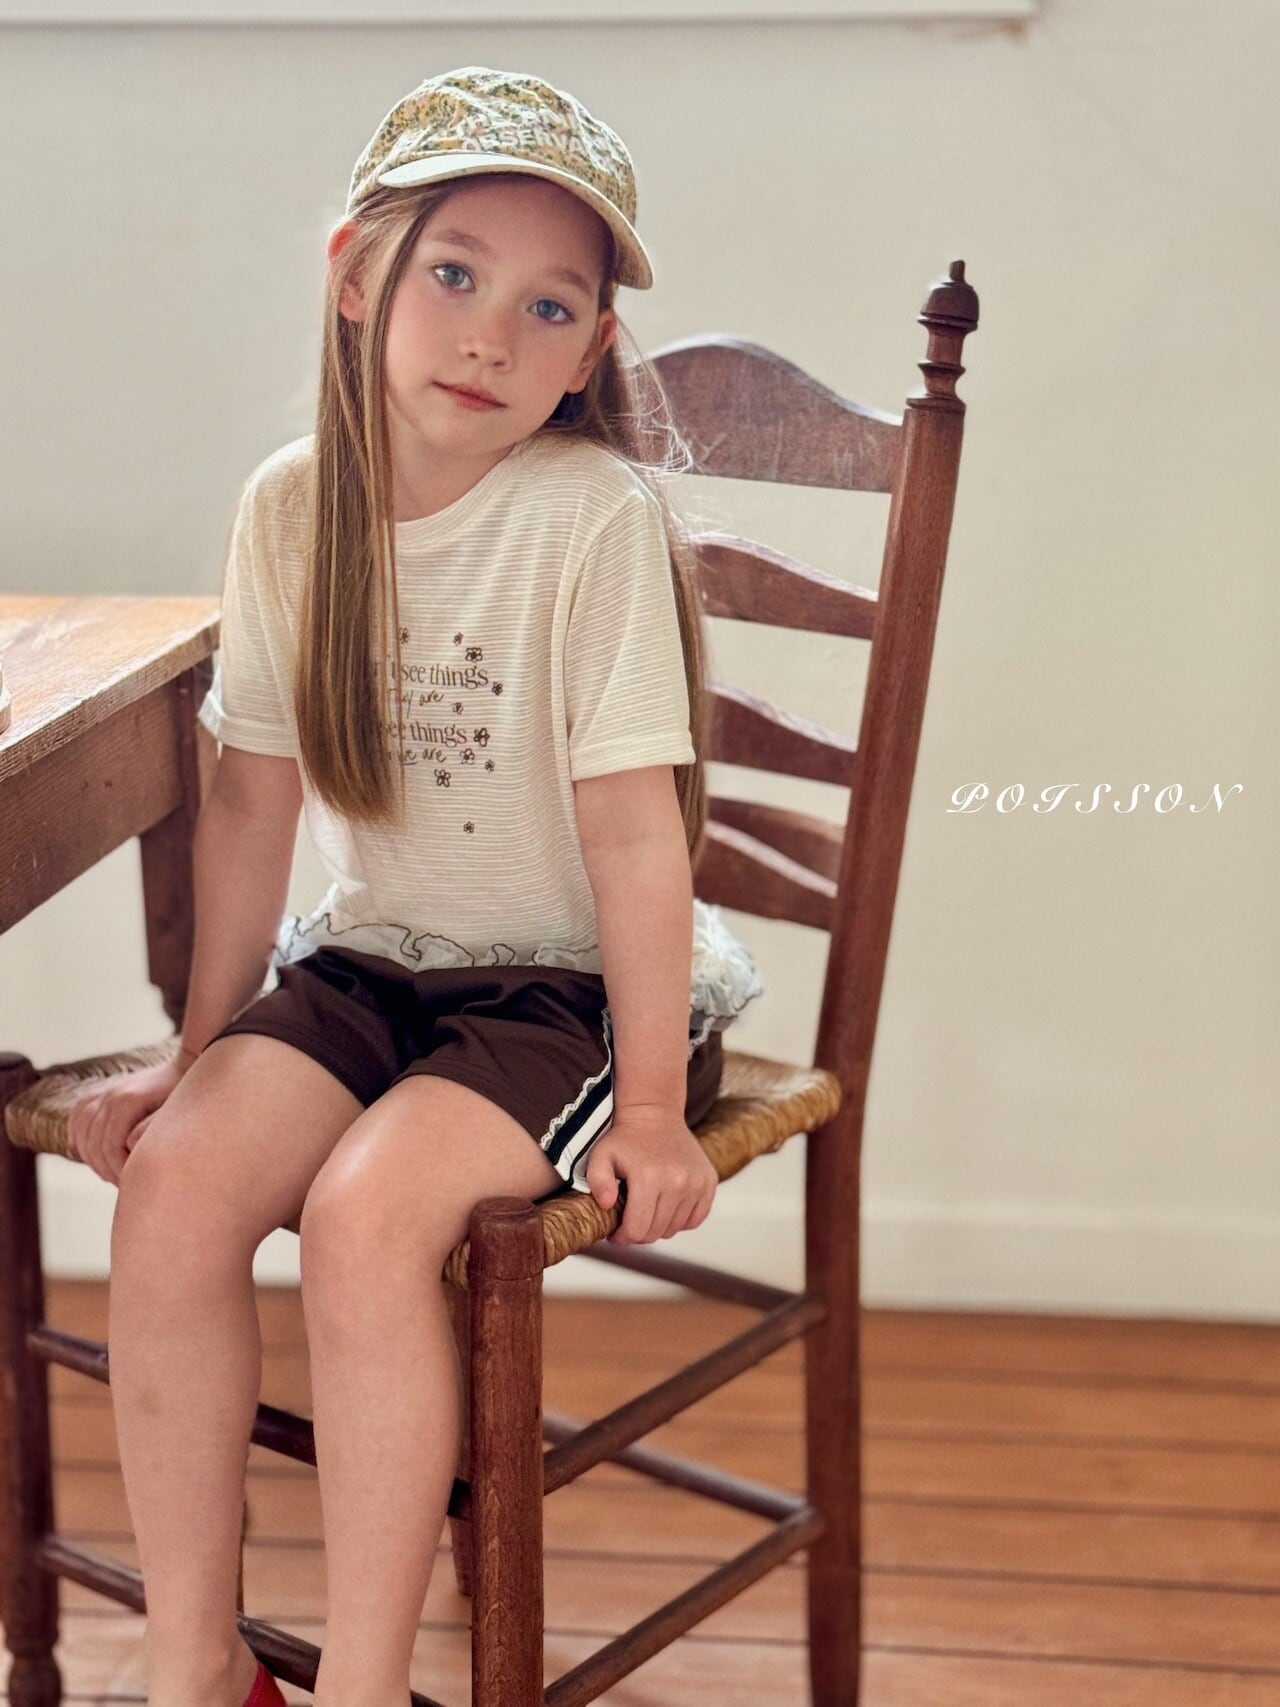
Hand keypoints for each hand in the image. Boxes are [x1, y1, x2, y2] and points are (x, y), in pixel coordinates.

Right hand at [66, 1057, 185, 1186]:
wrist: (187, 1068)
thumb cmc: (186, 1097)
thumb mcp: (177, 1114)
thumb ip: (154, 1129)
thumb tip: (129, 1144)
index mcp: (128, 1100)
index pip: (110, 1147)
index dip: (118, 1171)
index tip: (133, 1183)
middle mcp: (112, 1094)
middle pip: (94, 1144)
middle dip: (107, 1169)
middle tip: (125, 1184)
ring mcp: (105, 1091)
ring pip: (82, 1131)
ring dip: (92, 1157)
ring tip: (111, 1173)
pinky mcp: (102, 1091)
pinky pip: (79, 1114)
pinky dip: (77, 1133)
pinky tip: (85, 1150)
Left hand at [584, 1105, 717, 1246]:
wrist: (655, 1114)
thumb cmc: (625, 1138)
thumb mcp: (600, 1156)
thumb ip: (596, 1181)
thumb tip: (607, 1204)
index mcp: (649, 1178)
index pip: (638, 1230)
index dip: (623, 1237)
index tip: (616, 1233)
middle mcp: (678, 1182)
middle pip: (657, 1233)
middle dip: (639, 1233)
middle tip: (629, 1221)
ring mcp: (697, 1183)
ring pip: (675, 1228)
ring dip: (659, 1226)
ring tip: (647, 1209)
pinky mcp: (709, 1182)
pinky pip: (695, 1219)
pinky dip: (680, 1220)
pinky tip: (666, 1206)